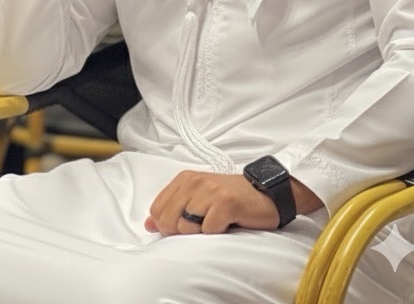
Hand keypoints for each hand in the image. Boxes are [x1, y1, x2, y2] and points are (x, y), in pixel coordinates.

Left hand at [143, 170, 280, 235]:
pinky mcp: (225, 203)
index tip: (186, 225)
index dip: (168, 225)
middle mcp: (194, 181)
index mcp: (184, 179)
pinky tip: (228, 223)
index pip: (157, 210)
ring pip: (187, 227)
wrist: (265, 194)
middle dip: (183, 231)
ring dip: (202, 232)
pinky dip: (218, 233)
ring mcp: (210, 191)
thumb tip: (149, 224)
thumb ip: (172, 209)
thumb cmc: (230, 200)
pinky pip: (209, 230)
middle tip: (204, 225)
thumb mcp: (198, 200)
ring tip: (216, 222)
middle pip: (169, 220)